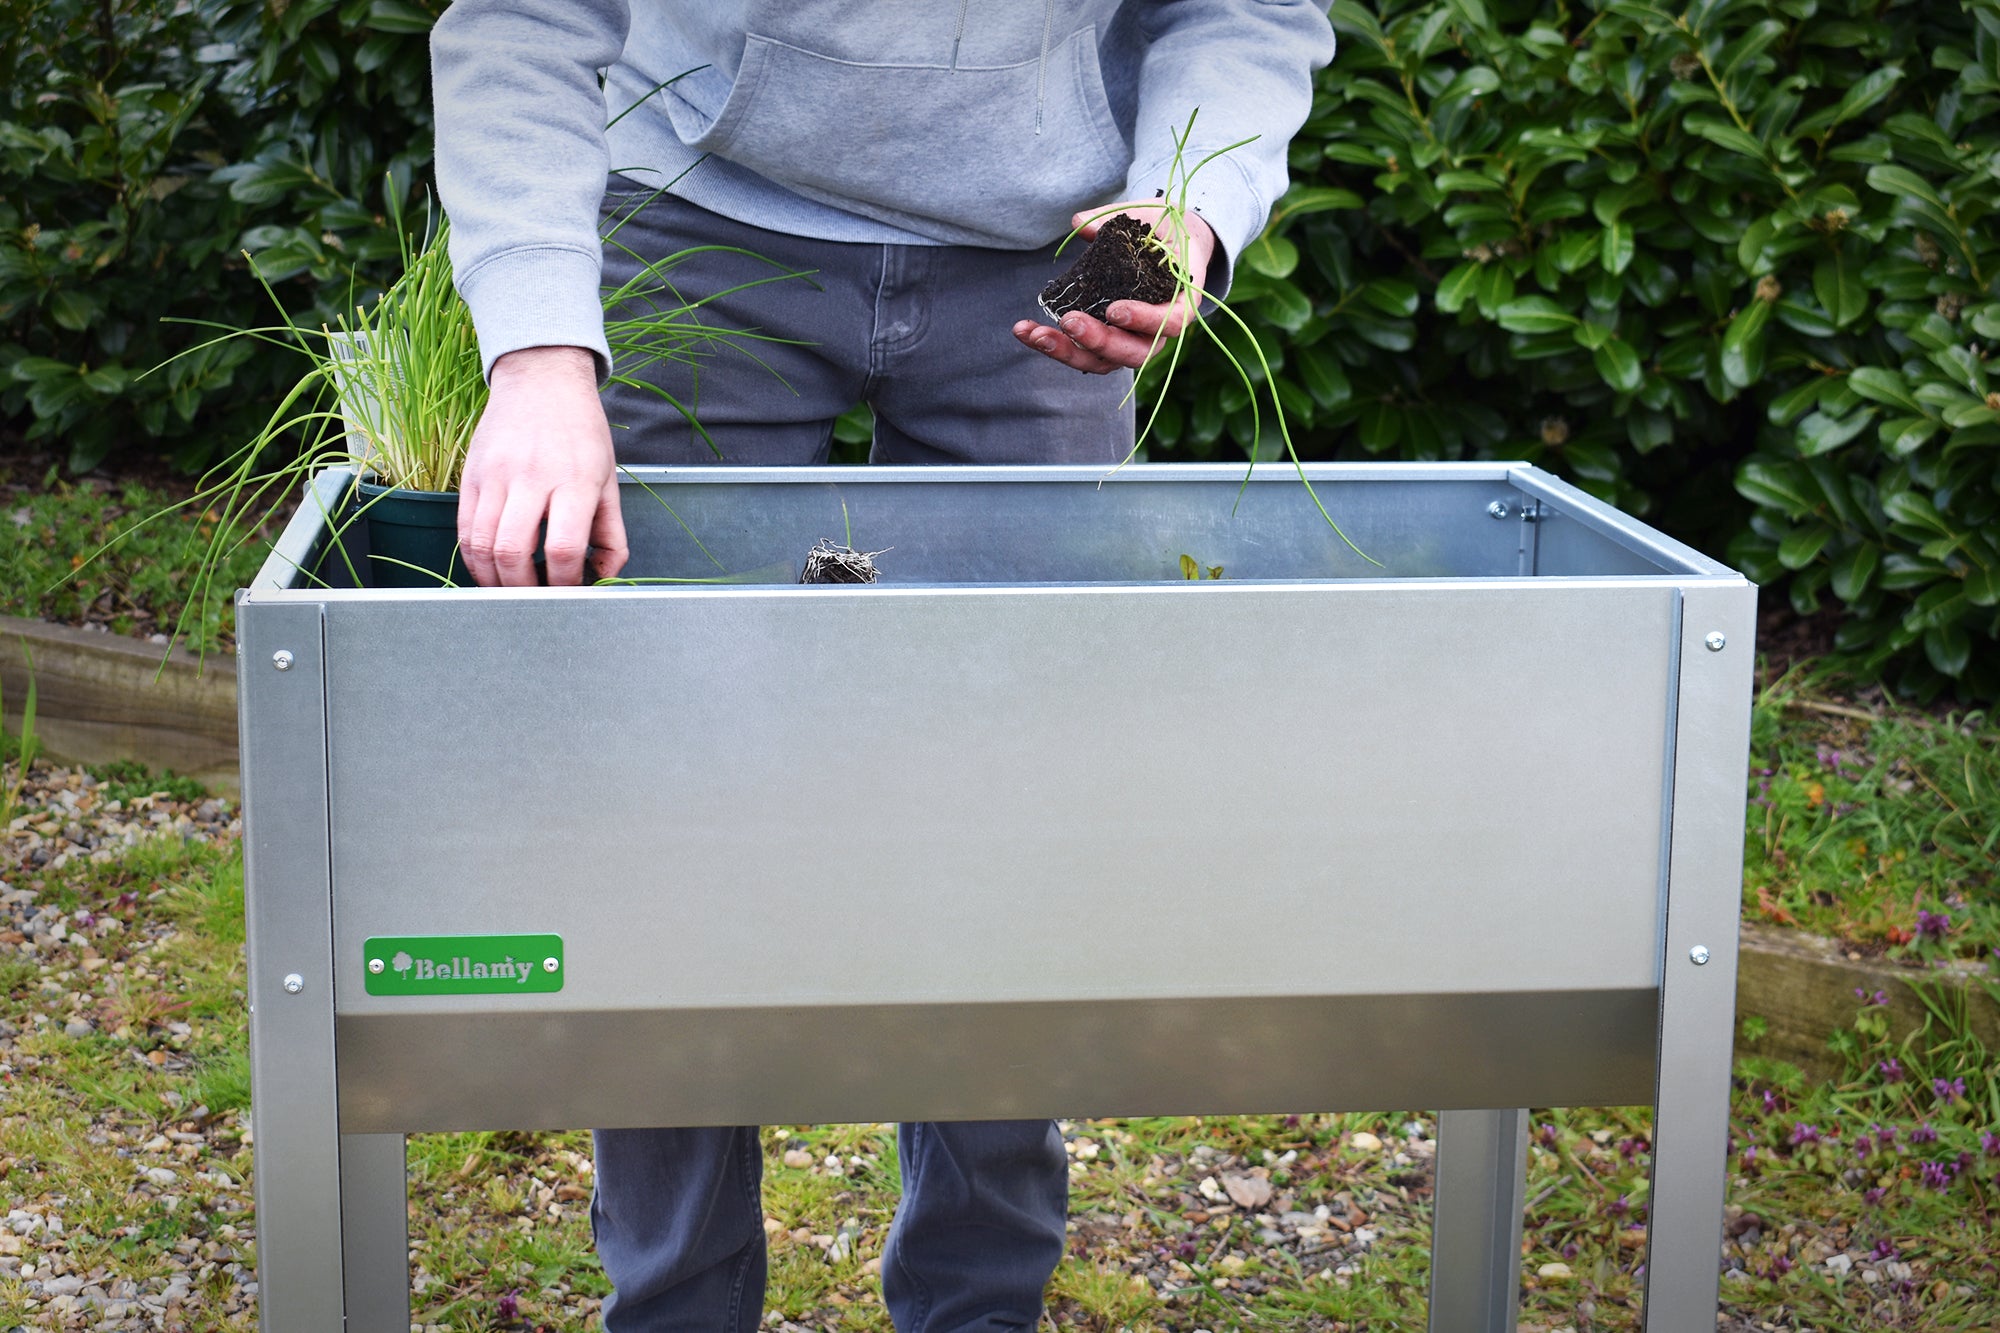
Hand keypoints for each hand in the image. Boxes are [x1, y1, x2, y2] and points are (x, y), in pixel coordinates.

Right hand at [457, 346, 629, 586]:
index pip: (563, 548)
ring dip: (495, 581)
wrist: (541, 378)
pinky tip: (491, 569)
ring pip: (482, 545)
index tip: (570, 591)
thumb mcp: (610, 477)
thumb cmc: (581, 430)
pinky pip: (464, 529)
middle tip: (537, 598)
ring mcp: (495, 476)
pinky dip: (475, 559)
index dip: (565, 583)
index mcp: (574, 481)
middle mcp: (531, 478)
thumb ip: (612, 532)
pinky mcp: (470, 475)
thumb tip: (606, 576)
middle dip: (525, 590)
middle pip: (514, 552)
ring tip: (513, 590)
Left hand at [1013, 201, 1215, 374]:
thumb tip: (1079, 222)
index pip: (1170, 321)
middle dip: (1099, 340)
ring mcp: (1131, 342)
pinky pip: (1083, 353)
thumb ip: (1115, 219)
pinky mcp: (1107, 344)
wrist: (1167, 247)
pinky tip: (1024, 330)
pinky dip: (1054, 345)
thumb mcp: (1147, 217)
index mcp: (1181, 301)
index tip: (1114, 309)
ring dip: (1066, 351)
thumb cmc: (1162, 232)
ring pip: (1103, 362)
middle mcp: (1158, 332)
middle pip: (1133, 353)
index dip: (1143, 320)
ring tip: (1034, 333)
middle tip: (1069, 320)